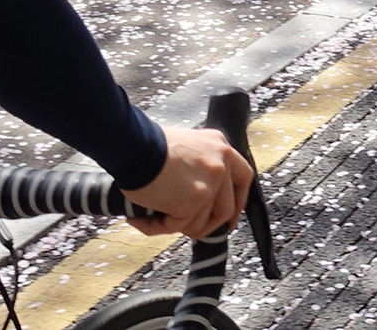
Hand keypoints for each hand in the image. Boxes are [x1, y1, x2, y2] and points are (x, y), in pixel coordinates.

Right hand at [123, 124, 253, 240]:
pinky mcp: (197, 200)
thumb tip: (193, 196)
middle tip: (195, 231)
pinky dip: (158, 227)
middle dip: (212, 224)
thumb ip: (197, 167)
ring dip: (177, 225)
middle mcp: (222, 162)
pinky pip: (180, 226)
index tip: (231, 216)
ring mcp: (212, 182)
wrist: (133, 146)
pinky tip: (141, 220)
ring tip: (153, 218)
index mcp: (219, 145)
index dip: (238, 199)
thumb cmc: (147, 146)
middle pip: (228, 205)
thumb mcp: (183, 147)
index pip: (242, 176)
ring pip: (202, 222)